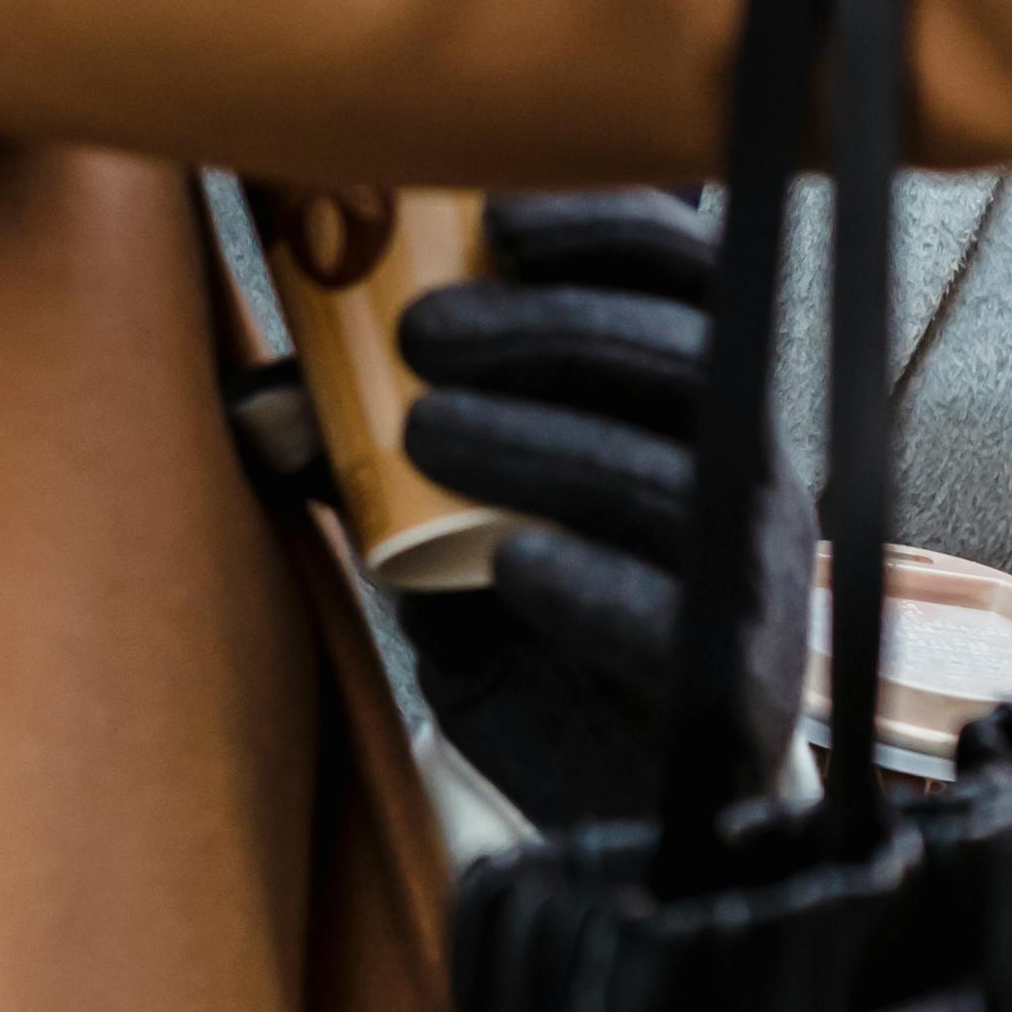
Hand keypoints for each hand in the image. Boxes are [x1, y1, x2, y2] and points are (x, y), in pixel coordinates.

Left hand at [398, 190, 811, 775]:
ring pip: (678, 478)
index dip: (611, 228)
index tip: (495, 216)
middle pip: (686, 357)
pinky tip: (514, 562)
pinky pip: (680, 620)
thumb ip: (365, 456)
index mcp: (697, 402)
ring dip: (546, 440)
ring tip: (424, 431)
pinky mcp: (733, 691)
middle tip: (425, 333)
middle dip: (550, 326)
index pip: (690, 277)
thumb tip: (257, 400)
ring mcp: (753, 582)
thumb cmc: (524, 617)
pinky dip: (596, 582)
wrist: (593, 795)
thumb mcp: (439, 520)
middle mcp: (749, 475)